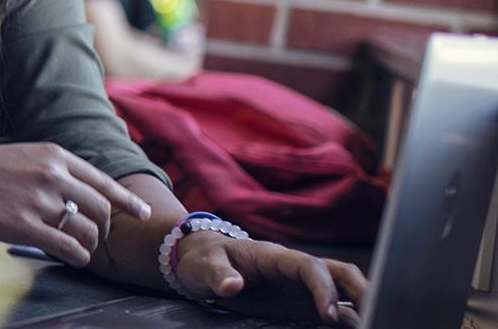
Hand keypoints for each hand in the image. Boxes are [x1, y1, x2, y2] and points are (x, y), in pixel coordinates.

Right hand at [0, 142, 152, 266]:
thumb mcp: (26, 156)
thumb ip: (56, 170)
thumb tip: (83, 192)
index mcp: (55, 156)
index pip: (103, 182)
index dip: (127, 201)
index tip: (143, 213)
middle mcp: (53, 176)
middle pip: (100, 209)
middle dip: (103, 228)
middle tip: (97, 237)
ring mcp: (39, 202)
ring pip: (86, 230)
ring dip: (89, 243)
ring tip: (81, 247)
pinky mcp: (24, 226)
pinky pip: (67, 246)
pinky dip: (77, 255)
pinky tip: (74, 256)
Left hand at [171, 233, 367, 326]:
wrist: (204, 263)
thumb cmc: (205, 260)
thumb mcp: (204, 266)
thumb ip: (219, 275)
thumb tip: (233, 287)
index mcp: (277, 257)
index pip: (311, 267)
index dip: (324, 288)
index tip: (328, 315)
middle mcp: (298, 270)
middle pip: (342, 273)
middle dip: (362, 292)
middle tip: (374, 318)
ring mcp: (303, 287)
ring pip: (345, 291)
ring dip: (362, 305)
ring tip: (373, 326)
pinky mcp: (302, 303)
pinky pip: (334, 310)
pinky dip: (349, 319)